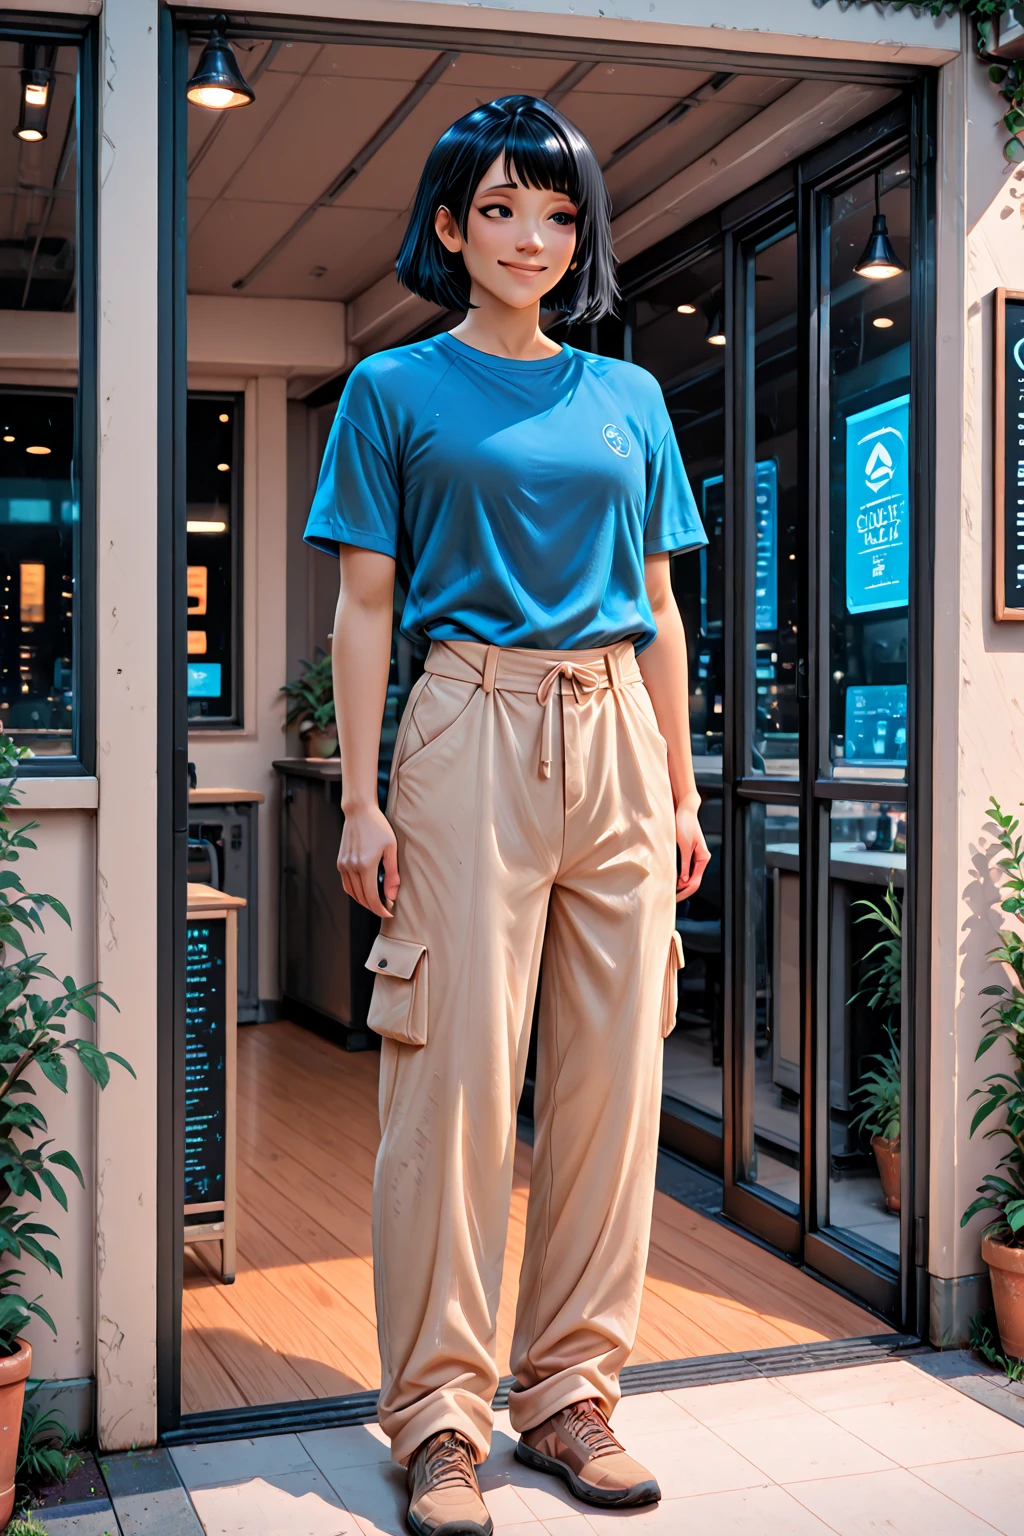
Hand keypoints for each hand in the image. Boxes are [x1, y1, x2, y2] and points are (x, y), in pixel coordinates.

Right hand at [338, 802, 399, 918]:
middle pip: (361, 898)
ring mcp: (343, 865)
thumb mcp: (391, 848)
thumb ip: (392, 873)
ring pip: (352, 893)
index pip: (372, 897)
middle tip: (386, 908)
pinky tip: (365, 890)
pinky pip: (346, 884)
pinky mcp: (340, 862)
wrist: (358, 812)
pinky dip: (355, 892)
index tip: (389, 913)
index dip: (380, 909)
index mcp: (365, 865)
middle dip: (374, 907)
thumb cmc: (378, 827)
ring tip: (376, 901)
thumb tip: (392, 895)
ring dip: (364, 901)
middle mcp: (351, 867)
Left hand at [676, 798, 709, 900]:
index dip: (685, 892)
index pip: (695, 881)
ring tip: (669, 891)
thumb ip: (685, 863)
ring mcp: (695, 857)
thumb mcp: (684, 845)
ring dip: (680, 885)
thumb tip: (683, 879)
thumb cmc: (686, 823)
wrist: (685, 810)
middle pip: (693, 882)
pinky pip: (686, 870)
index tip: (674, 898)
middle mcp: (701, 859)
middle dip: (683, 892)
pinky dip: (680, 877)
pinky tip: (672, 879)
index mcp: (703, 857)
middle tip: (670, 899)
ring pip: (689, 877)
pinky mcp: (689, 853)